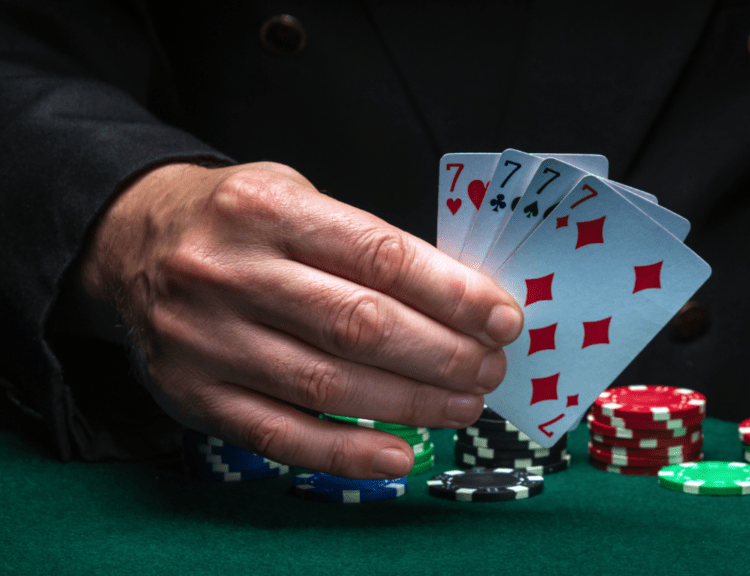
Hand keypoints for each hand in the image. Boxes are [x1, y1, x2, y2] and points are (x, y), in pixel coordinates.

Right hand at [81, 162, 522, 477]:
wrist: (131, 241)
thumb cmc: (237, 221)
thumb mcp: (295, 197)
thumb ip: (365, 244)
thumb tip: (458, 302)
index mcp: (268, 210)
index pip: (380, 257)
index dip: (453, 294)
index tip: (503, 318)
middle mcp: (230, 273)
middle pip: (361, 326)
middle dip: (443, 354)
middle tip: (490, 367)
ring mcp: (207, 340)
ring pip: (329, 385)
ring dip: (411, 403)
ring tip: (464, 403)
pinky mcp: (194, 395)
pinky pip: (280, 436)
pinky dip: (345, 452)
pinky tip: (398, 454)